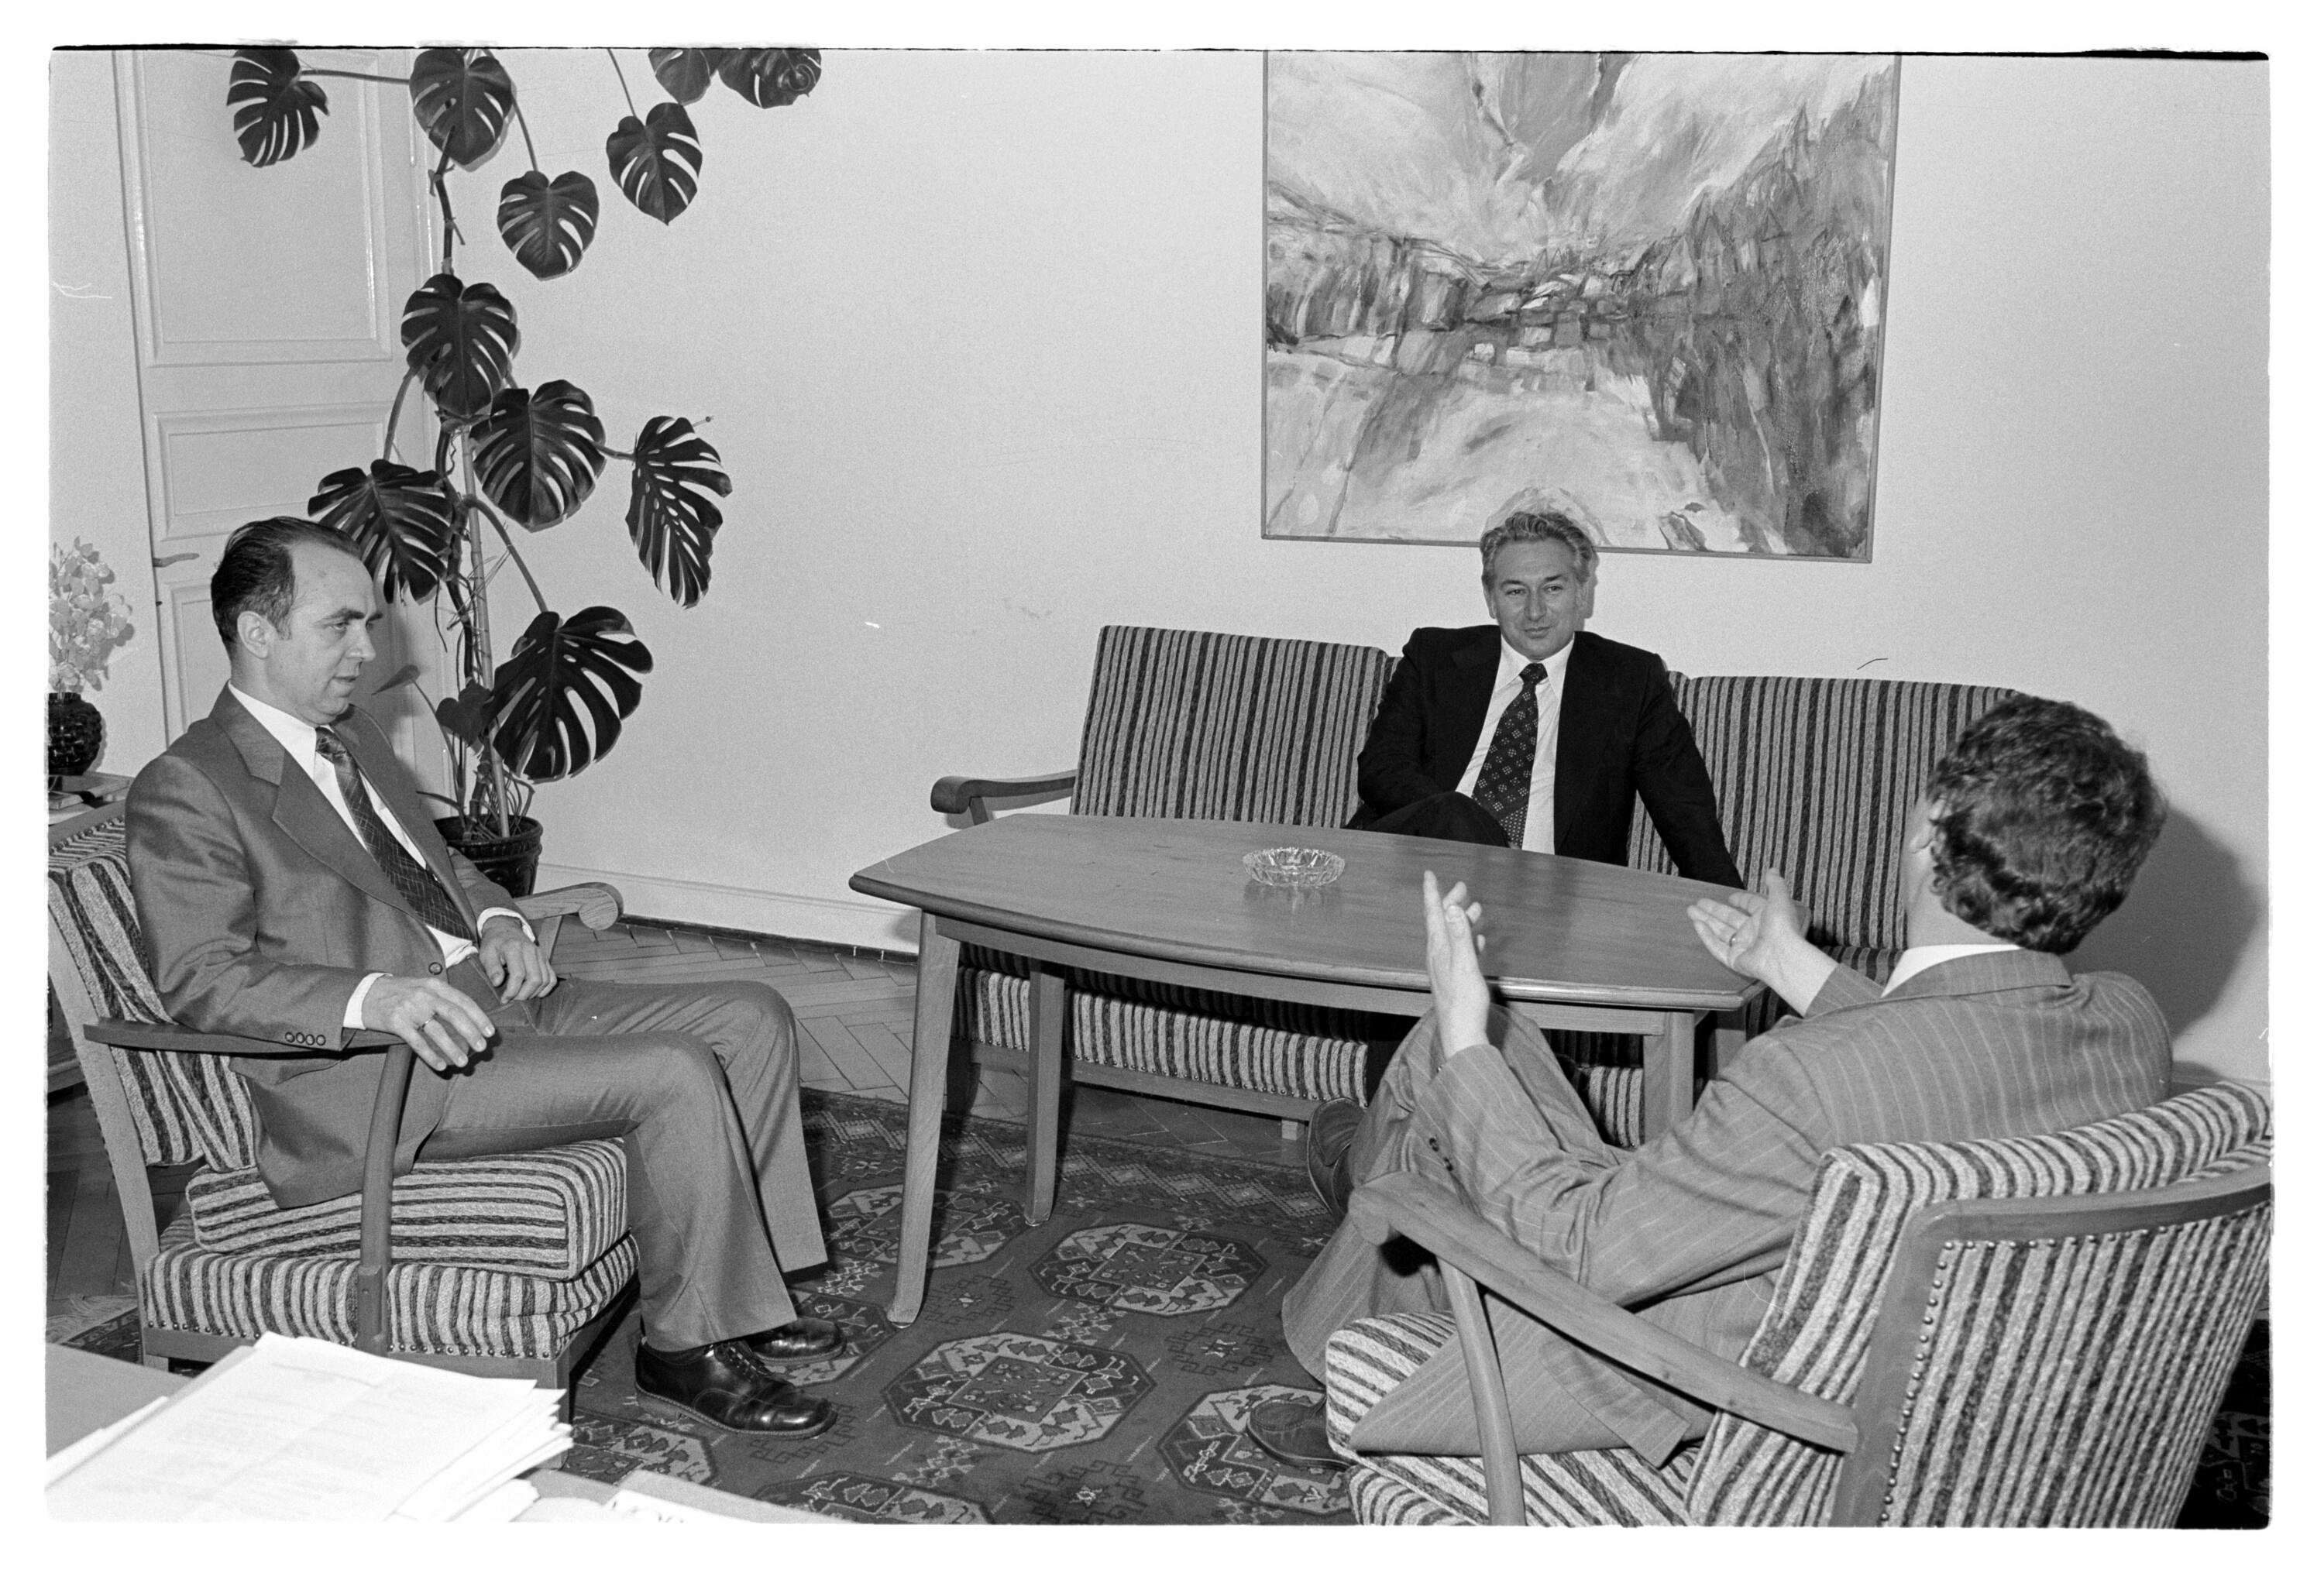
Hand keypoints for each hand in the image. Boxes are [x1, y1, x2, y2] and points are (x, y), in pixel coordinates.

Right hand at [361, 975, 495, 1071]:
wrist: (364, 993)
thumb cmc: (399, 993)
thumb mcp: (422, 987)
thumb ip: (442, 998)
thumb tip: (468, 1019)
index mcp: (434, 985)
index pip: (463, 1000)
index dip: (479, 1017)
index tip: (490, 1032)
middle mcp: (424, 995)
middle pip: (454, 1014)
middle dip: (472, 1032)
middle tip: (482, 1048)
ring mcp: (410, 1008)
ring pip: (437, 1031)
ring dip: (453, 1049)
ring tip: (464, 1062)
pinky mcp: (396, 1022)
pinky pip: (417, 1042)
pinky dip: (430, 1055)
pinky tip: (440, 1065)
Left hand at [478, 915, 555, 1000]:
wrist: (506, 929)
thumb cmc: (495, 944)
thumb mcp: (486, 953)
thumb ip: (491, 968)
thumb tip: (497, 983)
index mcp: (514, 948)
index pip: (518, 974)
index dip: (512, 991)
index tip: (504, 999)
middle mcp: (531, 950)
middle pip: (535, 979)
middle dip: (524, 994)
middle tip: (513, 1000)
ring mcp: (540, 954)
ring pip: (545, 980)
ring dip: (534, 993)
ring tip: (521, 996)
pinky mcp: (545, 959)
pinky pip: (552, 977)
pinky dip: (546, 989)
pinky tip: (535, 993)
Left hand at [1420, 869, 1493, 1066]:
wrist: (1461, 1033)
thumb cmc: (1463, 1002)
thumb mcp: (1464, 964)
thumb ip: (1460, 935)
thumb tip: (1452, 907)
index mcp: (1439, 949)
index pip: (1432, 914)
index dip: (1432, 893)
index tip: (1429, 874)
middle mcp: (1438, 955)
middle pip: (1442, 922)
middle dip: (1450, 902)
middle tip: (1461, 886)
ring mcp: (1445, 967)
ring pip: (1452, 935)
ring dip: (1462, 920)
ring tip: (1474, 908)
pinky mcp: (1455, 978)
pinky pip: (1461, 951)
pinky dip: (1468, 940)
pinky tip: (1477, 940)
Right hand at [1688, 868, 1836, 1011]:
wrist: (1782, 955)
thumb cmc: (1783, 927)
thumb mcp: (1779, 899)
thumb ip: (1774, 884)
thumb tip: (1772, 870)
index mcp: (1765, 918)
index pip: (1751, 907)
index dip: (1742, 900)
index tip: (1730, 897)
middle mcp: (1754, 932)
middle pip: (1729, 918)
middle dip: (1713, 910)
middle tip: (1698, 902)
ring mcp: (1743, 947)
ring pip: (1720, 932)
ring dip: (1705, 920)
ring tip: (1690, 910)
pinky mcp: (1734, 960)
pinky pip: (1718, 948)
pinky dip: (1706, 937)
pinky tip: (1697, 925)